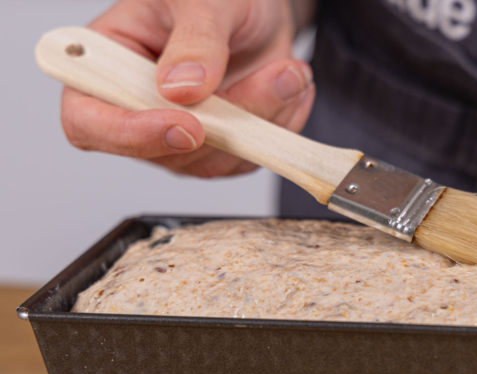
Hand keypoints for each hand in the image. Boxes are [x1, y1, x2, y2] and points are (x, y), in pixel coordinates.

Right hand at [61, 0, 315, 177]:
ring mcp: (177, 135)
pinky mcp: (217, 149)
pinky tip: (289, 87)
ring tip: (291, 71)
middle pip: (166, 149)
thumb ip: (195, 40)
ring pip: (214, 159)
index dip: (132, 135)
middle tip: (279, 73)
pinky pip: (248, 158)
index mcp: (105, 63)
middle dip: (230, 119)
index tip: (188, 126)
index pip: (88, 121)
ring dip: (263, 119)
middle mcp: (135, 108)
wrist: (255, 7)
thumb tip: (181, 89)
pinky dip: (278, 126)